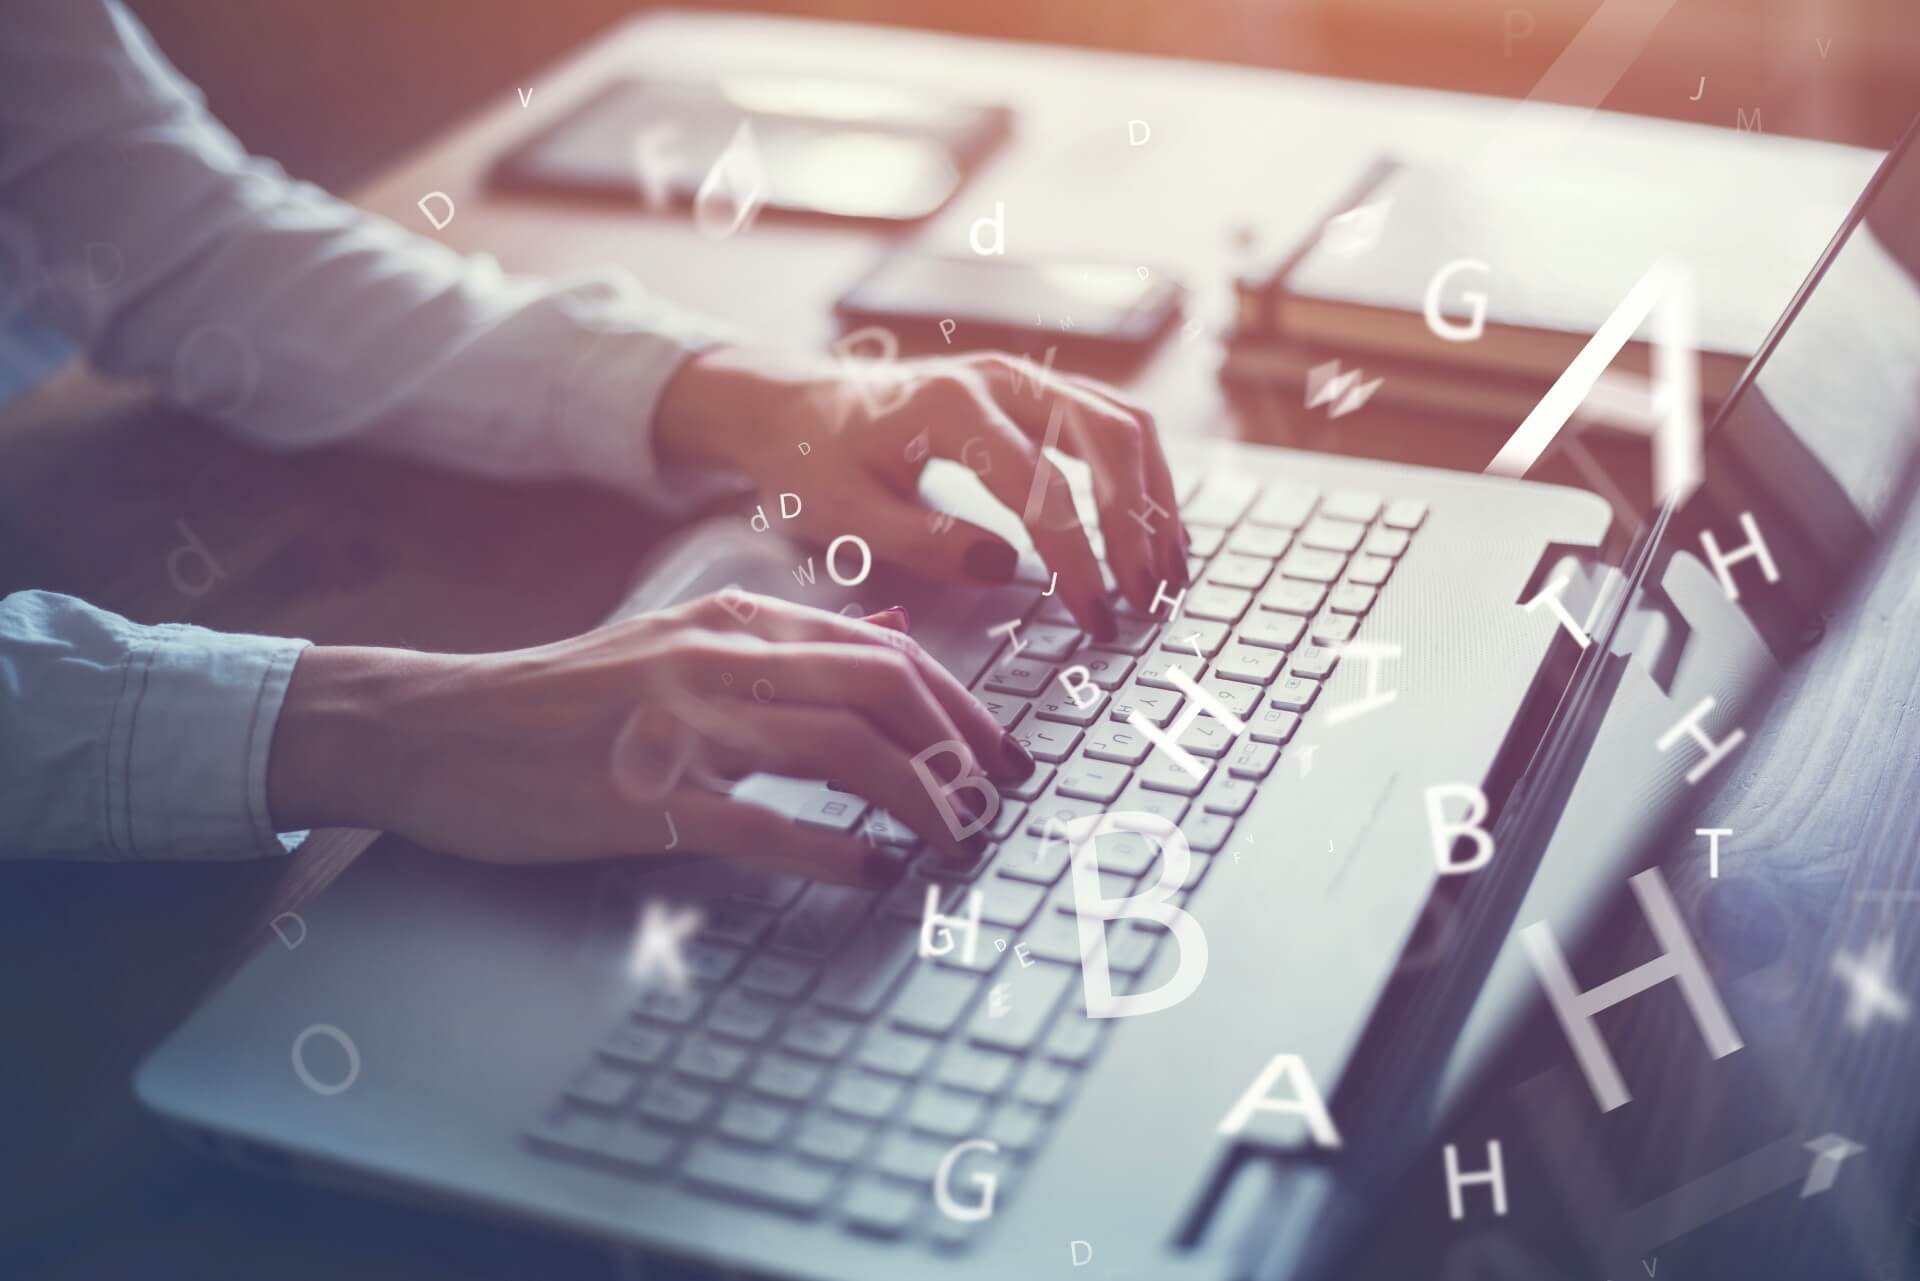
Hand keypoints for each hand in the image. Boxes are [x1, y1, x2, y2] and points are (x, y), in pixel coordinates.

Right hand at [266, 594, 1035, 883]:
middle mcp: (720, 661)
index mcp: (735, 624)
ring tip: (957, 841)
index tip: (1001, 755)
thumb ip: (790, 645)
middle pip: (883, 691)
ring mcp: (682, 726)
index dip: (960, 708)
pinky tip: (873, 872)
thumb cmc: (563, 699)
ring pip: (840, 750)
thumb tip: (895, 638)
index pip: (886, 653)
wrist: (438, 727)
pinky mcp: (643, 796)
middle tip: (1001, 801)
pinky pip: (762, 822)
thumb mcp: (682, 645)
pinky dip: (832, 849)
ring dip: (918, 800)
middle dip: (961, 749)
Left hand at [654, 345, 1188, 638]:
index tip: (1094, 618)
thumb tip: (1005, 566)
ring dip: (1158, 498)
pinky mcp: (1037, 393)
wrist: (795, 408)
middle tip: (1150, 601)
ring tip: (1170, 574)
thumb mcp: (843, 514)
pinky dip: (1146, 477)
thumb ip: (921, 541)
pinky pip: (1114, 423)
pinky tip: (1155, 534)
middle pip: (1107, 439)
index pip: (1041, 487)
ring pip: (1125, 423)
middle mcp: (1000, 378)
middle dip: (1139, 525)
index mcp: (949, 407)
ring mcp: (1025, 378)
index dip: (1077, 559)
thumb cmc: (814, 464)